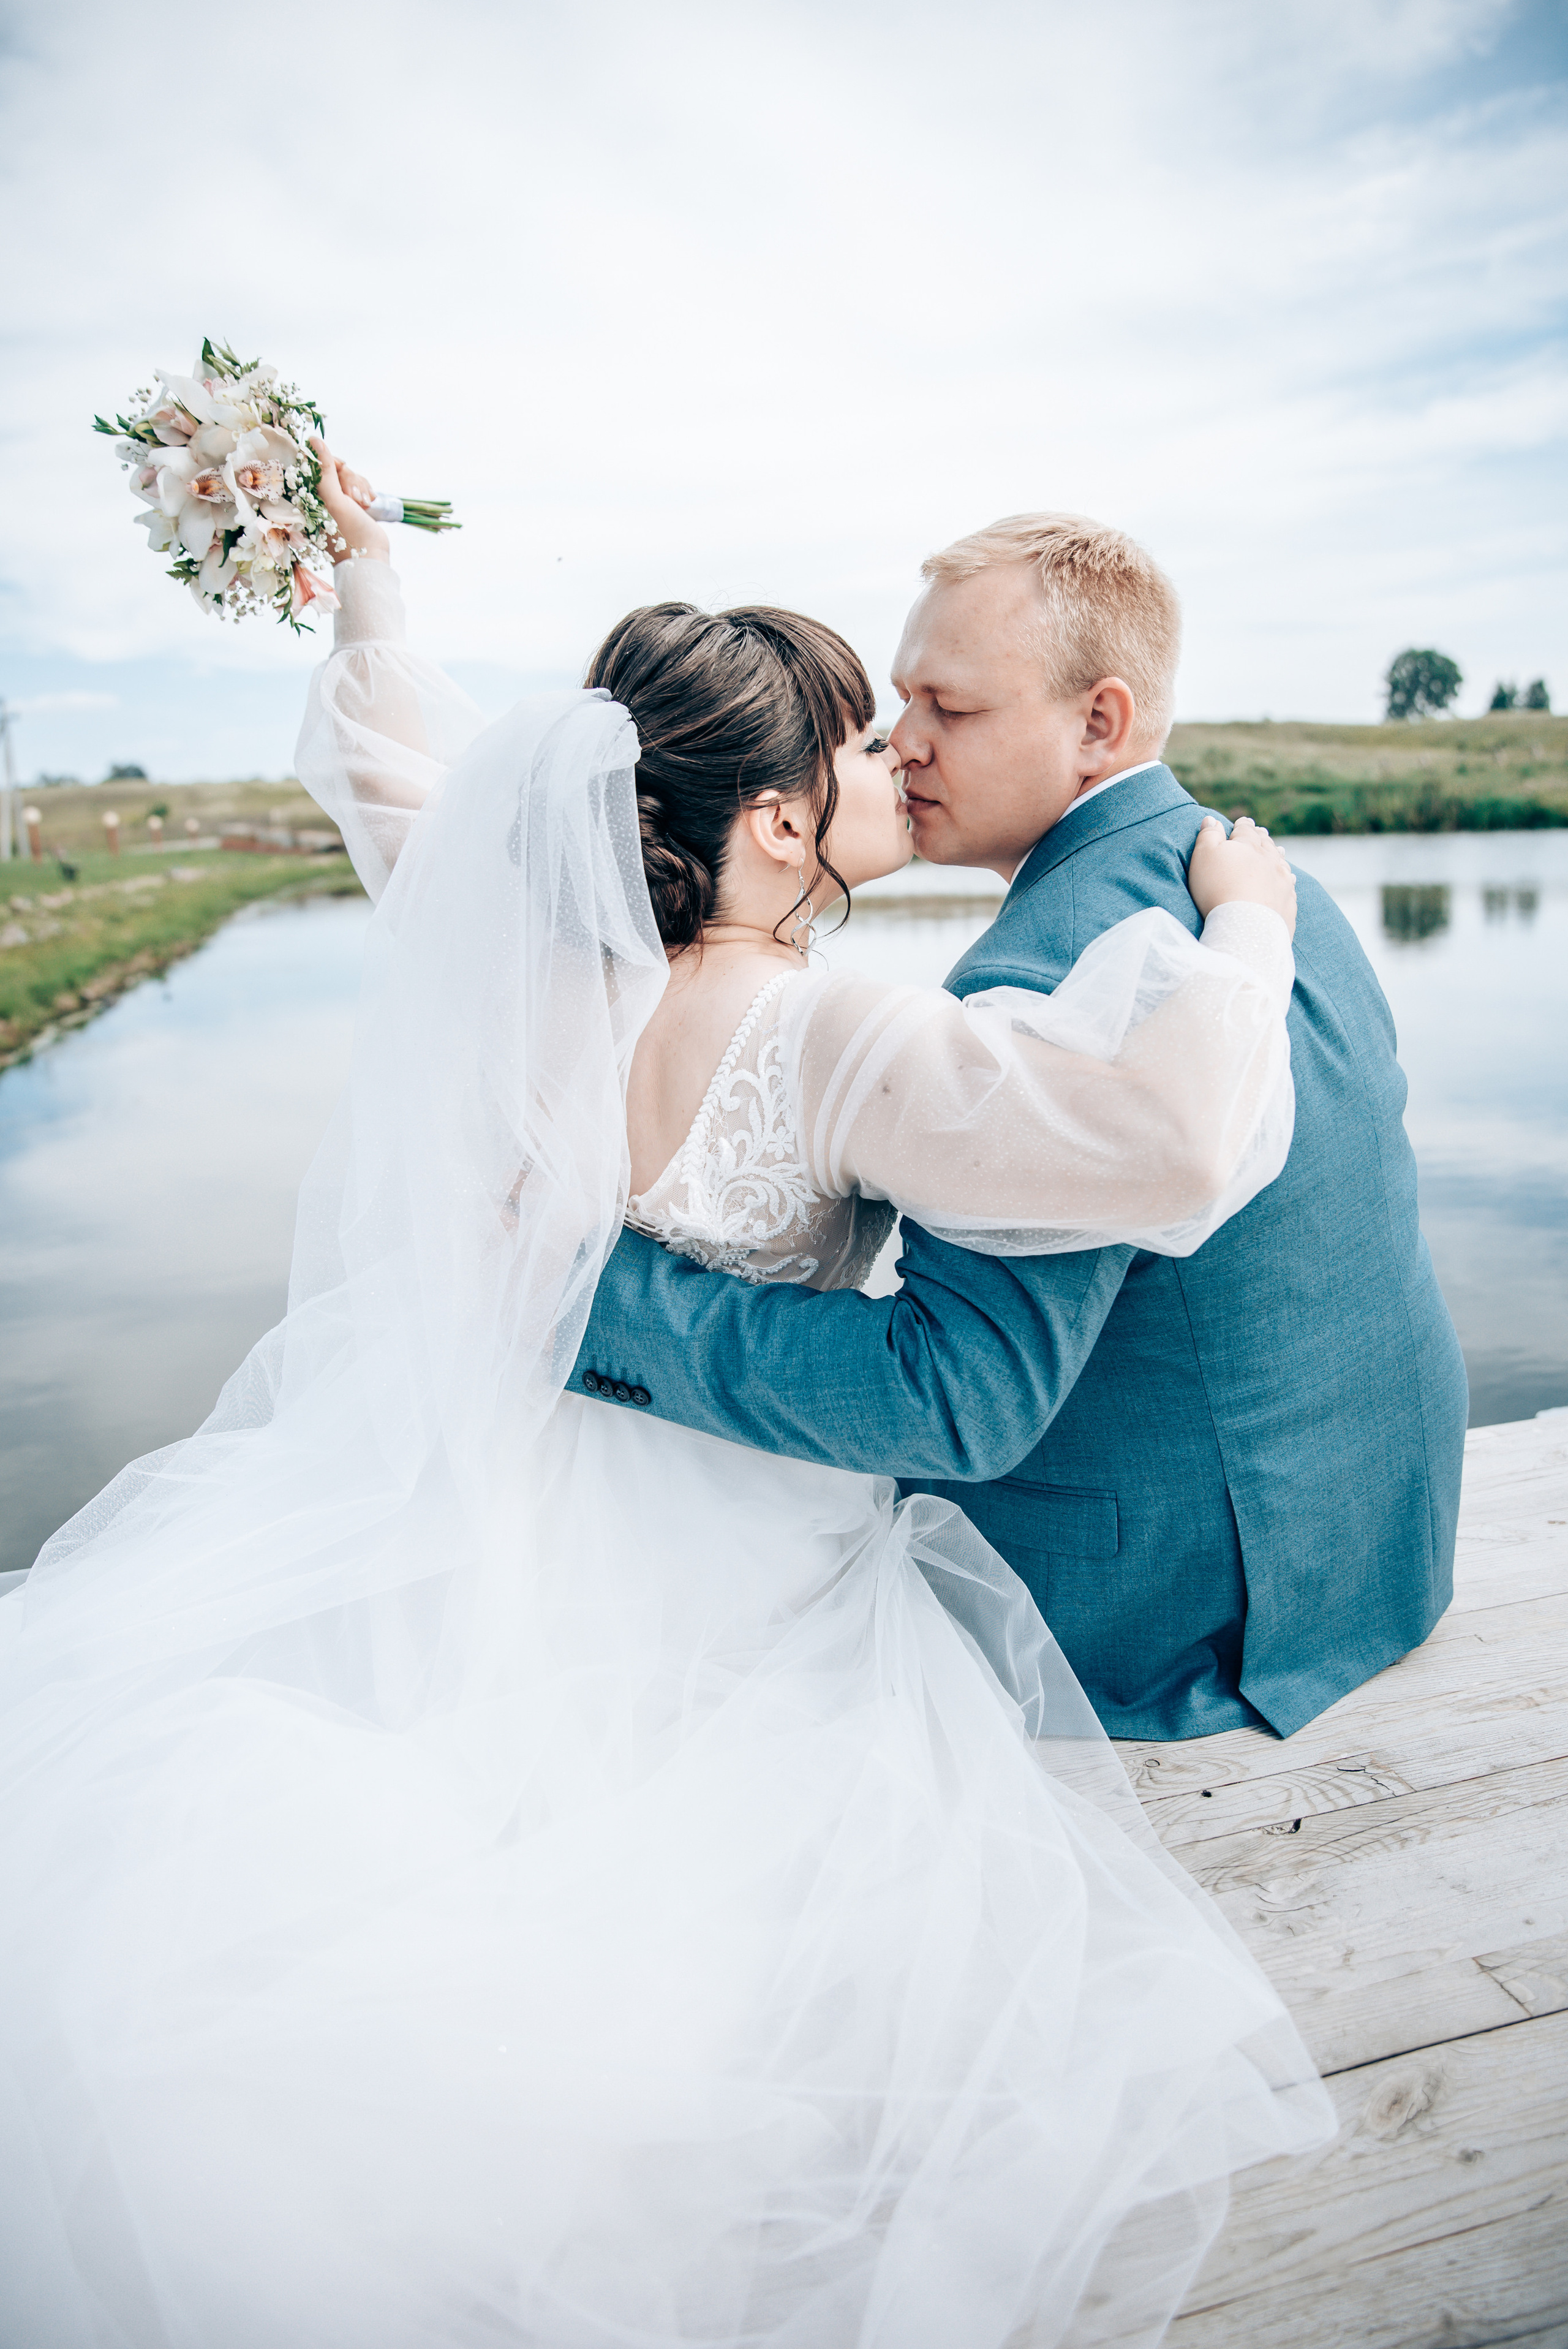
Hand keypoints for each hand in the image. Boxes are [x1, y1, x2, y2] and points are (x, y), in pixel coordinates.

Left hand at [309, 437, 389, 565]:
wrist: (370, 558)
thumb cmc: (349, 533)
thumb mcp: (334, 499)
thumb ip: (324, 470)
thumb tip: (314, 440)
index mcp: (306, 498)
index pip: (313, 464)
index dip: (329, 462)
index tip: (341, 470)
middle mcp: (318, 498)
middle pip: (332, 468)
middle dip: (348, 478)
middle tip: (354, 496)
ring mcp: (335, 501)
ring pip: (346, 475)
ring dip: (359, 484)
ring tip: (364, 503)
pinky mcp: (350, 504)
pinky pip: (356, 484)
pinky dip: (364, 490)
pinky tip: (369, 502)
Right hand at [1187, 814, 1296, 937]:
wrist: (1246, 927)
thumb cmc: (1218, 889)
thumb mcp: (1204, 857)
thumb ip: (1208, 835)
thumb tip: (1211, 818)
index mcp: (1249, 845)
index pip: (1246, 830)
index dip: (1243, 825)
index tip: (1243, 821)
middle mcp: (1270, 860)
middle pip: (1266, 844)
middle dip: (1262, 837)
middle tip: (1261, 832)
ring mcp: (1282, 881)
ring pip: (1281, 862)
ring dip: (1278, 855)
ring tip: (1278, 850)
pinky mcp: (1288, 903)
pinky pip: (1290, 886)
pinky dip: (1288, 879)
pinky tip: (1289, 879)